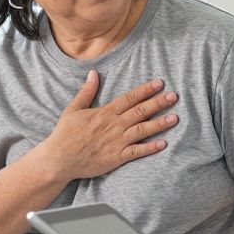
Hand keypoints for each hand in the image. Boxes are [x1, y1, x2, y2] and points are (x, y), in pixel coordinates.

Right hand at [42, 72, 178, 182]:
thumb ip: (86, 92)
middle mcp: (114, 126)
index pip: (130, 98)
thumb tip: (93, 73)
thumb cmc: (65, 135)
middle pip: (140, 112)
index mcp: (105, 113)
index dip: (146, 90)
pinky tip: (163, 143)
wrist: (59, 159)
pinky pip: (137, 152)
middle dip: (159, 103)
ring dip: (160, 123)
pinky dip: (150, 148)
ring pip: (143, 130)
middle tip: (174, 96)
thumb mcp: (73, 109)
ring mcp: (116, 142)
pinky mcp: (116, 158)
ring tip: (175, 117)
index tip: (160, 83)